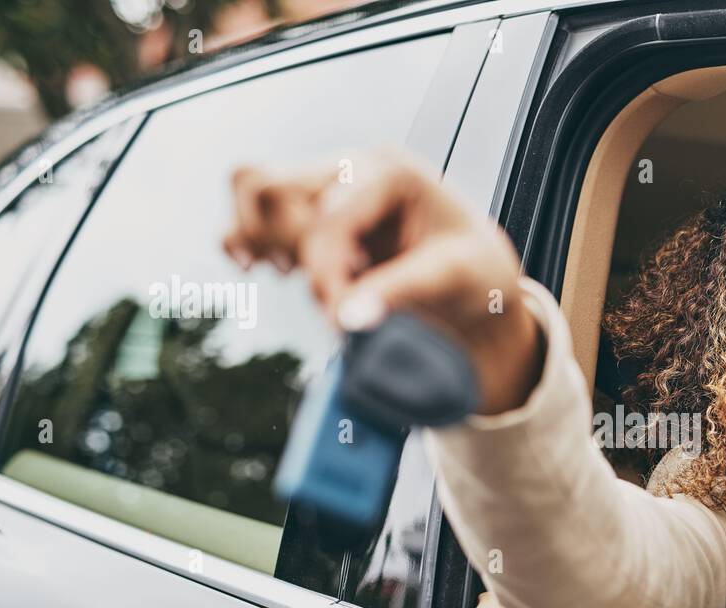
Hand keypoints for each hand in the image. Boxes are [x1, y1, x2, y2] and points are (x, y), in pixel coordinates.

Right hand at [223, 149, 543, 414]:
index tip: (341, 323)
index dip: (325, 276)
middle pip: (272, 189)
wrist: (480, 283)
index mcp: (392, 172)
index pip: (326, 217)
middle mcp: (354, 166)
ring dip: (260, 240)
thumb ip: (399, 292)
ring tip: (292, 274)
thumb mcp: (452, 279)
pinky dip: (246, 237)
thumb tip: (344, 319)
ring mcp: (329, 182)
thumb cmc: (476, 273)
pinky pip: (251, 205)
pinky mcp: (313, 209)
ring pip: (252, 187)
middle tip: (330, 298)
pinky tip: (268, 267)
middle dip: (291, 253)